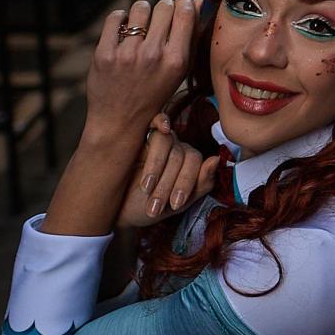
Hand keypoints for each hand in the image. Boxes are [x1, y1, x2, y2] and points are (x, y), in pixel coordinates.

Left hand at [86, 0, 198, 139]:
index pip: (185, 11)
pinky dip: (120, 19)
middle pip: (164, 5)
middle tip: (159, 20)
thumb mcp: (179, 71)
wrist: (120, 121)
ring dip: (142, 13)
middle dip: (164, 8)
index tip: (180, 7)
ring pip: (140, 7)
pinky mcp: (104, 53)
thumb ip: (191, 37)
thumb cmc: (154, 93)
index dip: (184, 3)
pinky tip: (123, 31)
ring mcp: (127, 54)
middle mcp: (153, 55)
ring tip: (140, 26)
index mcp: (176, 61)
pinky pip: (116, 17)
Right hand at [116, 111, 219, 228]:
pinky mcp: (140, 135)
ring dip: (156, 168)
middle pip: (180, 155)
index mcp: (188, 163)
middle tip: (155, 206)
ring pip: (166, 142)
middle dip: (167, 184)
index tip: (175, 204)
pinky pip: (155, 121)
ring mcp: (158, 140)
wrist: (118, 213)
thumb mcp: (177, 203)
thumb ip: (200, 184)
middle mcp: (176, 148)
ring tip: (146, 188)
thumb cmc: (148, 207)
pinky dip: (160, 121)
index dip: (186, 182)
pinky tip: (163, 128)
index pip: (195, 162)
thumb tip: (216, 159)